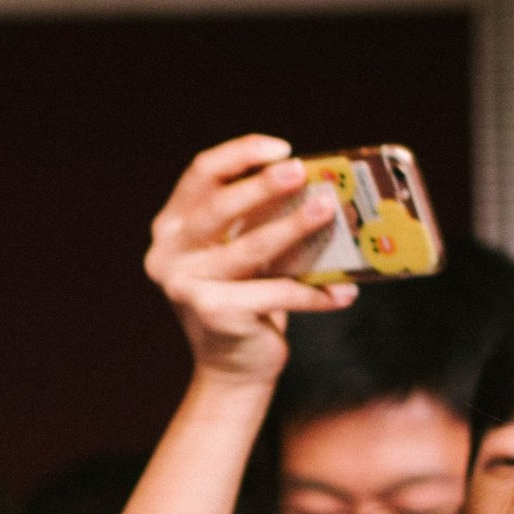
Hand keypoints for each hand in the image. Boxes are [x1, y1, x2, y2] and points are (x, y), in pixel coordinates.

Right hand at [144, 135, 356, 389]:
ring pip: (249, 249)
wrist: (233, 364)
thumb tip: (319, 184)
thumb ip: (261, 219)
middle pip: (218, 208)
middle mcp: (169, 254)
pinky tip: (343, 292)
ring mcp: (185, 285)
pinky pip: (274, 293)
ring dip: (293, 229)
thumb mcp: (245, 250)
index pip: (200, 175)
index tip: (281, 148)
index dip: (239, 154)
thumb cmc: (247, 295)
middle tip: (300, 172)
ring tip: (328, 212)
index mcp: (173, 227)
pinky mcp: (212, 314)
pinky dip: (313, 294)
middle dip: (262, 186)